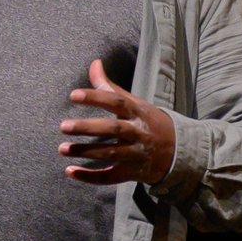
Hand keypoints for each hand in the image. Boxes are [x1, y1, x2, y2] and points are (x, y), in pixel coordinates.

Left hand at [60, 60, 174, 184]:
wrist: (180, 152)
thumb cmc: (148, 122)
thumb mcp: (135, 103)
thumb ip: (110, 87)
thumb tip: (94, 63)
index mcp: (138, 113)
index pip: (117, 102)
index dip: (96, 97)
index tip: (73, 95)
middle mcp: (138, 133)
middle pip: (113, 129)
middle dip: (88, 128)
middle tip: (63, 126)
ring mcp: (136, 154)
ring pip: (110, 154)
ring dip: (85, 152)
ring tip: (62, 149)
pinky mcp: (132, 173)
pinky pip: (110, 177)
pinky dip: (90, 177)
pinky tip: (70, 172)